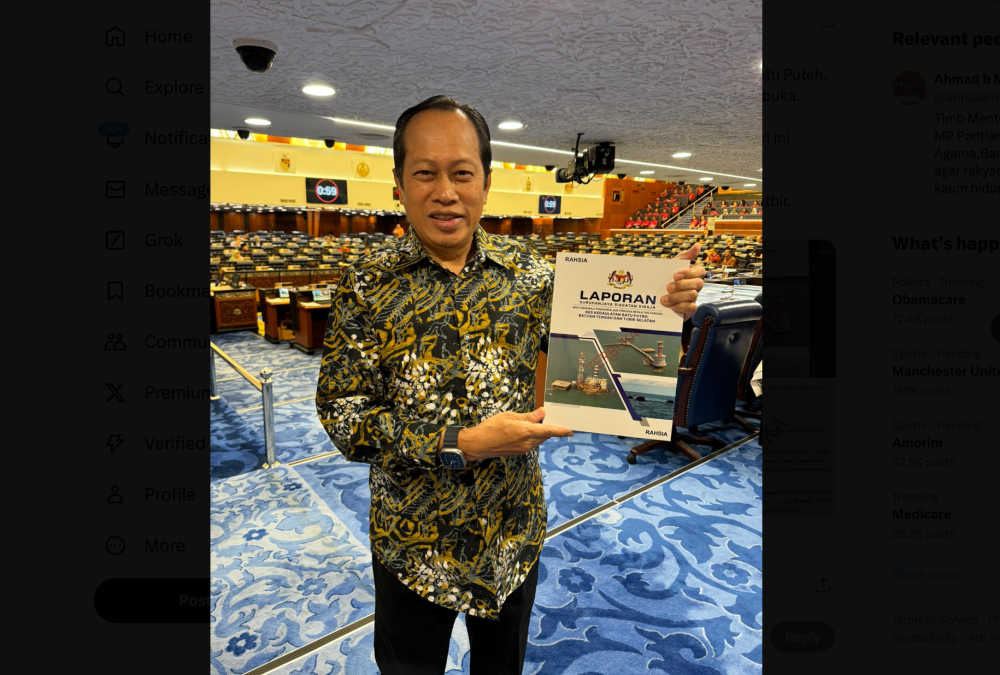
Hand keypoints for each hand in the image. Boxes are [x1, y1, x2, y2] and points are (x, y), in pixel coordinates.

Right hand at [457, 408, 572, 460]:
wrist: (478, 444)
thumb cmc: (491, 427)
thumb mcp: (510, 416)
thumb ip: (528, 416)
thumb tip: (542, 413)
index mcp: (526, 432)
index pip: (549, 431)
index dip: (560, 431)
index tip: (570, 432)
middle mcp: (528, 443)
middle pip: (544, 435)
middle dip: (547, 428)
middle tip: (546, 418)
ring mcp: (523, 449)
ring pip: (538, 440)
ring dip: (539, 432)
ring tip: (532, 423)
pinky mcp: (519, 452)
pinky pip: (531, 443)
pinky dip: (532, 437)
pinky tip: (524, 430)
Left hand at [660, 242, 705, 320]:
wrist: (652, 301)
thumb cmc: (664, 281)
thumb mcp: (671, 267)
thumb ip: (684, 257)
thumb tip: (697, 245)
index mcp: (691, 275)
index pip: (700, 271)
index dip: (689, 273)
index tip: (675, 275)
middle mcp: (694, 287)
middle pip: (699, 283)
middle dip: (682, 285)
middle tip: (668, 287)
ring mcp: (693, 299)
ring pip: (693, 295)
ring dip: (677, 297)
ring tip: (664, 299)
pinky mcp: (689, 310)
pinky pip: (691, 308)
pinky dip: (680, 306)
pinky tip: (670, 306)